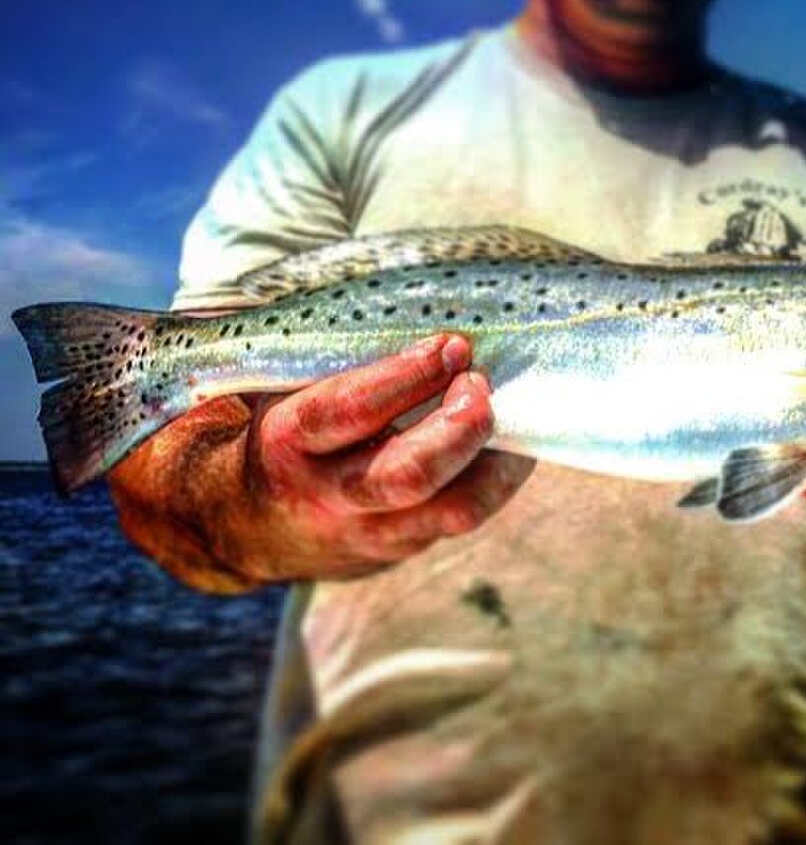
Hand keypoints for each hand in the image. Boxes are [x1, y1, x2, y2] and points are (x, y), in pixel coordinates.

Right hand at [236, 333, 533, 581]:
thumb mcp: (286, 390)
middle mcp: (330, 495)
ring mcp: (372, 531)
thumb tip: (423, 302)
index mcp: (289, 441)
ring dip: (498, 456)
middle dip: (460, 425)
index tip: (449, 345)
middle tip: (479, 382)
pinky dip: (499, 475)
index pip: (350, 411)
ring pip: (455, 509)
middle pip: (409, 476)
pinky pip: (466, 514)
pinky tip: (508, 439)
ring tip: (503, 409)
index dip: (408, 376)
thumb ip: (336, 357)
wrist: (252, 526)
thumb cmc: (285, 431)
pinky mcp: (406, 547)